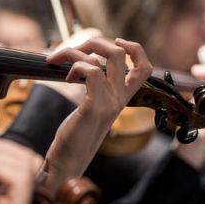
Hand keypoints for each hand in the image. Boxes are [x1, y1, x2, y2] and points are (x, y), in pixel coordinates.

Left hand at [41, 37, 151, 187]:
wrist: (68, 161)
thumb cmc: (76, 134)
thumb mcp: (92, 107)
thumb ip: (96, 87)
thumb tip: (85, 62)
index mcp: (122, 97)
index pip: (145, 67)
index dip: (134, 48)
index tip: (115, 42)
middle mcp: (120, 98)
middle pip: (121, 52)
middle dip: (94, 42)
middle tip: (75, 51)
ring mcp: (110, 101)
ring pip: (107, 57)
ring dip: (76, 51)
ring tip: (60, 61)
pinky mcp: (95, 106)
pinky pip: (92, 71)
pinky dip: (75, 65)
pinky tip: (67, 78)